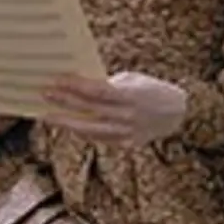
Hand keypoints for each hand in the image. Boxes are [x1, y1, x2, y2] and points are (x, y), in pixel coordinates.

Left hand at [43, 71, 187, 145]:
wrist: (179, 113)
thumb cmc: (151, 90)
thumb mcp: (132, 79)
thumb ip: (108, 83)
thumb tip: (79, 83)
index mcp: (129, 95)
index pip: (96, 91)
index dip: (74, 86)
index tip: (55, 80)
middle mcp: (127, 116)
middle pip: (89, 110)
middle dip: (64, 102)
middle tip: (43, 94)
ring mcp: (126, 132)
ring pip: (90, 130)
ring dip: (67, 122)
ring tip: (48, 116)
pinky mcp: (127, 143)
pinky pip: (100, 139)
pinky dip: (83, 133)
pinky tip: (68, 127)